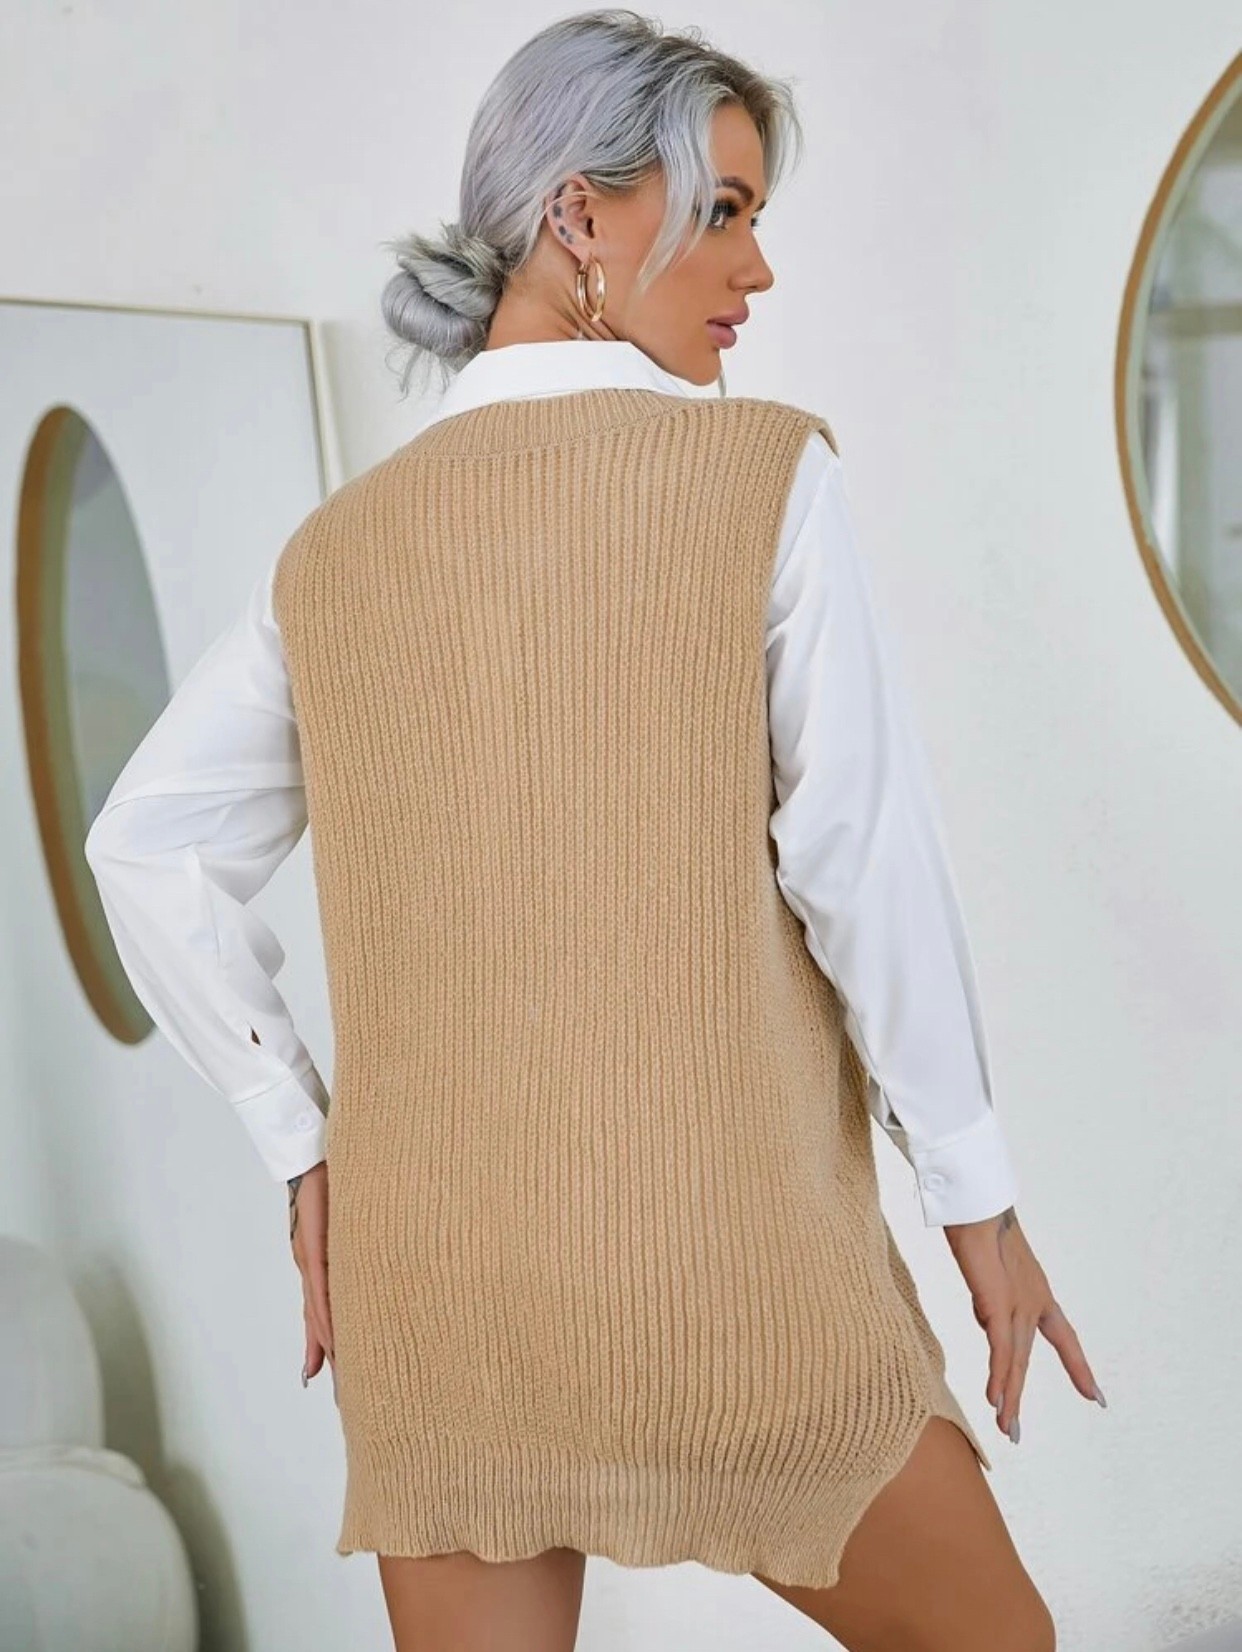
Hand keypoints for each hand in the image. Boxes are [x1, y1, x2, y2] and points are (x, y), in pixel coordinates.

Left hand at [289, 1161, 334, 1400]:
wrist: (311, 1149)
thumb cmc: (330, 1181)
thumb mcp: (348, 1220)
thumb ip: (358, 1249)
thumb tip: (380, 1268)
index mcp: (321, 1262)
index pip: (326, 1313)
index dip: (331, 1349)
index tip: (342, 1381)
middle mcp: (311, 1265)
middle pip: (320, 1322)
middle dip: (331, 1360)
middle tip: (343, 1399)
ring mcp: (309, 1257)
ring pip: (320, 1312)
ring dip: (329, 1347)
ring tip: (339, 1380)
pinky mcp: (312, 1246)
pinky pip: (322, 1288)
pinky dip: (327, 1315)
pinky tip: (332, 1338)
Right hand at [943, 1206, 1103, 1442]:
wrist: (978, 1206)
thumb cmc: (979, 1224)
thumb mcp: (990, 1268)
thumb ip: (993, 1296)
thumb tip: (989, 1321)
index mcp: (1037, 1292)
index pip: (1064, 1337)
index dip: (1077, 1367)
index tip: (1095, 1396)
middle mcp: (1033, 1302)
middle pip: (1028, 1358)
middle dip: (1020, 1395)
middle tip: (1016, 1431)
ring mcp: (1018, 1305)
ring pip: (1015, 1361)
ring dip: (1009, 1397)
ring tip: (1006, 1428)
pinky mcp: (998, 1305)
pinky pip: (1001, 1351)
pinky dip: (1000, 1377)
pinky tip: (997, 1400)